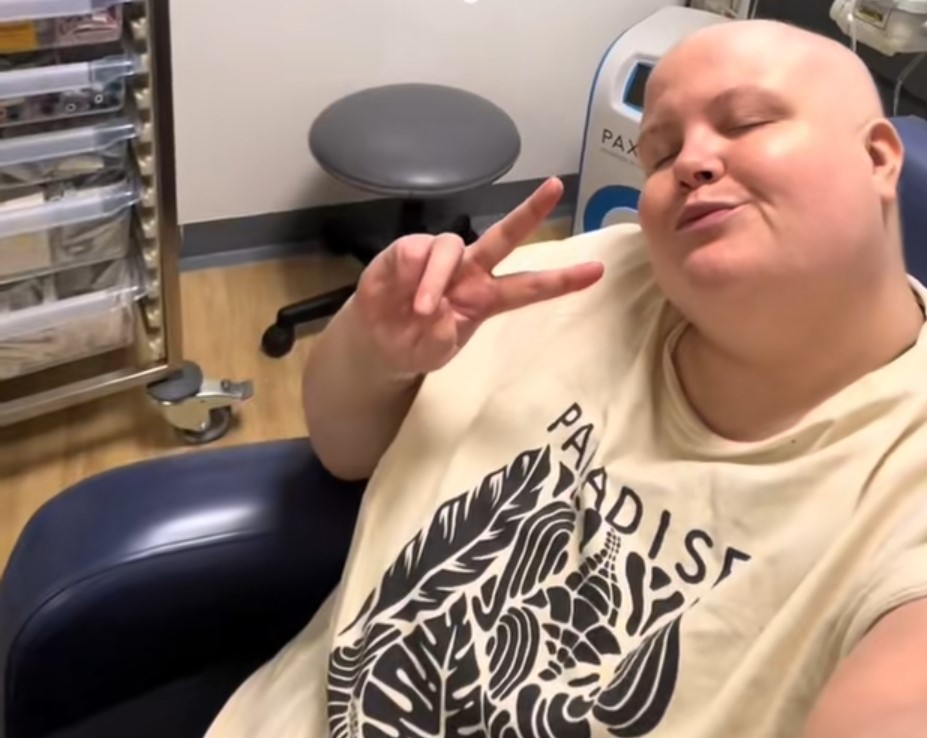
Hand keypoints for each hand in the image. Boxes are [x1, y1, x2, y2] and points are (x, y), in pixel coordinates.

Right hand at [354, 177, 604, 376]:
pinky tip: (405, 293)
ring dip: (437, 279)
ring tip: (421, 309)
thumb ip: (442, 338)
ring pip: (452, 246)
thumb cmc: (416, 343)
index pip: (529, 287)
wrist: (378, 340)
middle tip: (556, 186)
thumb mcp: (436, 352)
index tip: (596, 272)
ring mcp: (441, 258)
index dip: (561, 280)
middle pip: (504, 237)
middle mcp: (470, 270)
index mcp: (486, 297)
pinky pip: (418, 252)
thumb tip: (440, 314)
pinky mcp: (409, 250)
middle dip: (530, 211)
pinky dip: (415, 276)